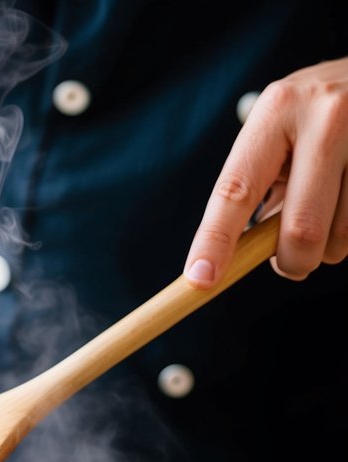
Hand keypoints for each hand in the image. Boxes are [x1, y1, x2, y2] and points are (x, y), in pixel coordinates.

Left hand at [185, 57, 347, 285]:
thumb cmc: (319, 120)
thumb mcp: (283, 136)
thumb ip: (260, 192)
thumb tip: (244, 257)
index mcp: (278, 110)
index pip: (237, 189)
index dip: (215, 240)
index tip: (199, 279)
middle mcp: (324, 116)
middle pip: (300, 230)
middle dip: (292, 262)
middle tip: (292, 261)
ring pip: (340, 237)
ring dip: (329, 249)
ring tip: (331, 214)